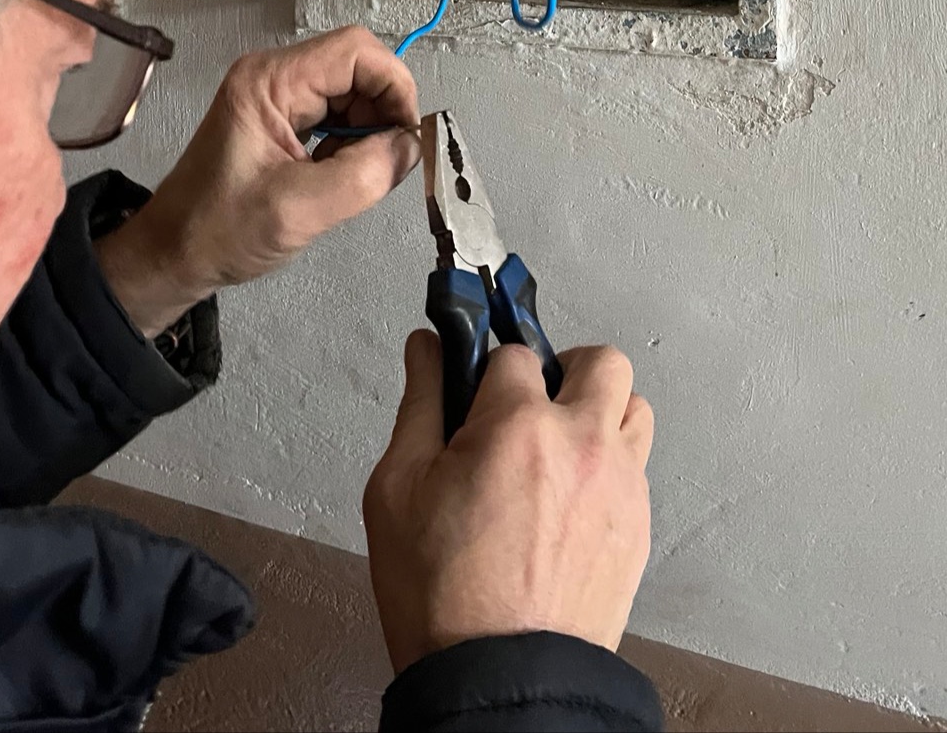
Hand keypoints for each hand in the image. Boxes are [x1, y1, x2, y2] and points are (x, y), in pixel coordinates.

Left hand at [97, 27, 419, 334]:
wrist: (173, 255)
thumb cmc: (222, 231)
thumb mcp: (300, 209)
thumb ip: (365, 174)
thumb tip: (411, 146)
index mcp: (270, 81)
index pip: (356, 51)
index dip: (394, 86)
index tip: (407, 136)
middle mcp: (274, 76)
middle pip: (357, 66)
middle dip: (384, 110)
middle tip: (388, 160)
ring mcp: (277, 97)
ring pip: (351, 91)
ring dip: (370, 129)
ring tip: (364, 173)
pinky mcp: (281, 120)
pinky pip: (335, 114)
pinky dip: (352, 141)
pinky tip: (345, 172)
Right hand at [363, 332, 652, 673]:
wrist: (500, 682)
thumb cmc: (443, 595)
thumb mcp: (397, 488)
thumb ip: (419, 404)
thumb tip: (427, 351)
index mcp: (517, 426)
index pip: (514, 353)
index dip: (487, 371)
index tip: (474, 390)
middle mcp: (581, 444)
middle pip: (602, 361)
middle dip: (563, 369)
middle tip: (529, 402)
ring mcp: (619, 486)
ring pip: (634, 409)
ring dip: (599, 412)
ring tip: (556, 447)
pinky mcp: (638, 527)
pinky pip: (638, 466)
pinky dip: (610, 465)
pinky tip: (570, 497)